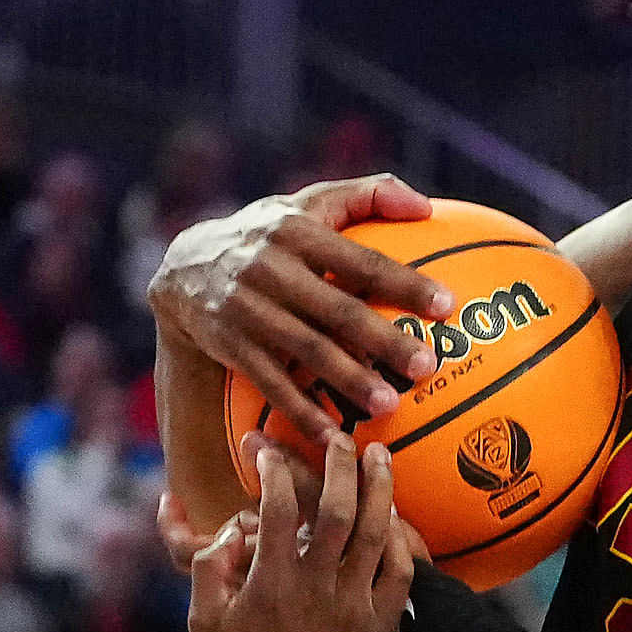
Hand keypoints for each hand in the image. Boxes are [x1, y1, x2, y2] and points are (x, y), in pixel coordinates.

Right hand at [147, 176, 459, 447]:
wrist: (186, 268)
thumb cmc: (270, 235)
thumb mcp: (307, 203)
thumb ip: (367, 195)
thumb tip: (426, 207)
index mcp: (299, 232)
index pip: (361, 260)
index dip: (404, 283)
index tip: (446, 305)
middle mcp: (272, 269)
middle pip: (338, 310)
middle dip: (384, 339)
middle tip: (427, 365)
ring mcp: (249, 310)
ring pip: (307, 351)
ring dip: (349, 380)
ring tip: (390, 406)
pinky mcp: (232, 346)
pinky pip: (273, 384)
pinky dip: (303, 411)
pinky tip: (335, 435)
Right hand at [187, 434, 412, 631]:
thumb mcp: (204, 623)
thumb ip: (208, 569)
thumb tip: (228, 528)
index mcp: (273, 581)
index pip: (277, 509)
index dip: (274, 471)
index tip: (269, 451)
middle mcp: (318, 585)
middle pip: (337, 509)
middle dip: (339, 464)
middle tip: (341, 435)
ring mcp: (354, 602)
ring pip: (376, 532)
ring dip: (380, 488)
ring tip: (381, 454)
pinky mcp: (380, 621)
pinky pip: (399, 570)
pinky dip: (401, 538)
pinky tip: (396, 513)